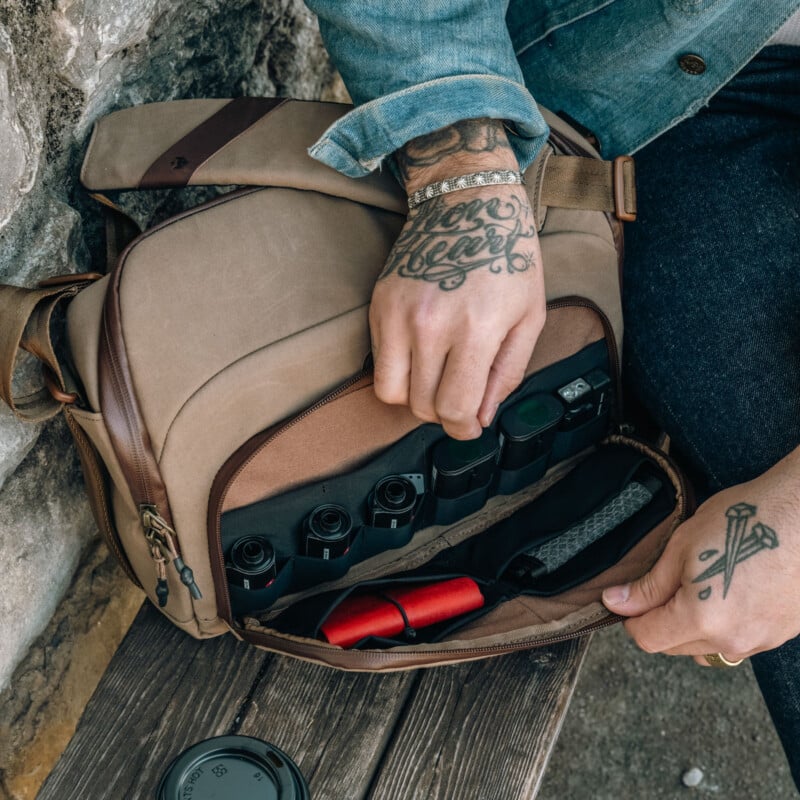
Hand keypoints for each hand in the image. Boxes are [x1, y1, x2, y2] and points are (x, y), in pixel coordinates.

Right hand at [370, 119, 545, 439]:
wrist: (467, 202)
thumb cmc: (508, 257)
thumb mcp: (529, 317)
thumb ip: (506, 373)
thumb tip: (480, 416)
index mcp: (476, 329)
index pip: (454, 408)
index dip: (463, 428)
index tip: (468, 427)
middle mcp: (430, 325)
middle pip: (421, 405)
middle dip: (443, 413)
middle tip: (458, 397)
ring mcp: (398, 314)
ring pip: (390, 392)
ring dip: (415, 396)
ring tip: (436, 378)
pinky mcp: (379, 304)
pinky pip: (379, 362)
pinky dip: (399, 368)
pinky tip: (422, 350)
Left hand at [602, 447, 799, 664]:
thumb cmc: (745, 520)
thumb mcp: (683, 546)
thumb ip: (649, 585)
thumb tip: (616, 603)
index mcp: (702, 619)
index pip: (648, 639)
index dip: (630, 619)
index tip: (628, 598)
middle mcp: (733, 640)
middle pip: (675, 648)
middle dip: (659, 622)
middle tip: (664, 583)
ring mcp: (761, 641)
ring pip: (707, 649)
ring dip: (691, 629)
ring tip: (698, 587)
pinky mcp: (780, 634)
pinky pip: (737, 642)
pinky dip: (722, 627)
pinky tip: (726, 593)